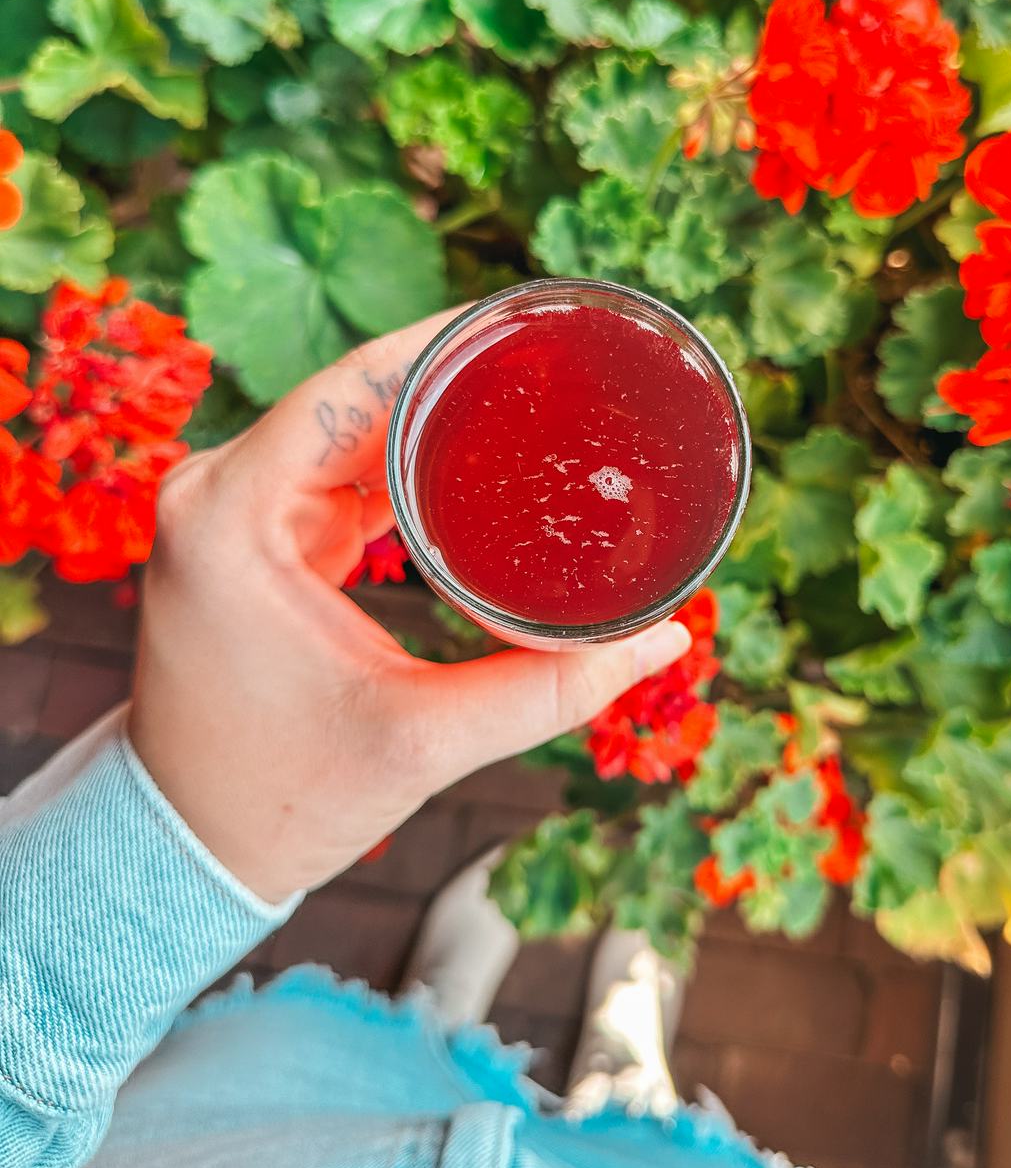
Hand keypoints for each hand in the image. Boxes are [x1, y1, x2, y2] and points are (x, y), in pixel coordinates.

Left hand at [128, 315, 690, 903]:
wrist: (188, 847)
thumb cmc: (280, 797)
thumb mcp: (422, 740)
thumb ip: (547, 689)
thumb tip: (664, 638)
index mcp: (231, 515)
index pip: (350, 386)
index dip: (441, 342)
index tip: (526, 320)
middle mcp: (217, 494)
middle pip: (351, 397)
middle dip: (451, 378)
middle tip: (553, 362)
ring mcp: (230, 513)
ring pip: (346, 430)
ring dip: (428, 416)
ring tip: (525, 398)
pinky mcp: (252, 540)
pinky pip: (335, 472)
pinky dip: (400, 463)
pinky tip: (468, 456)